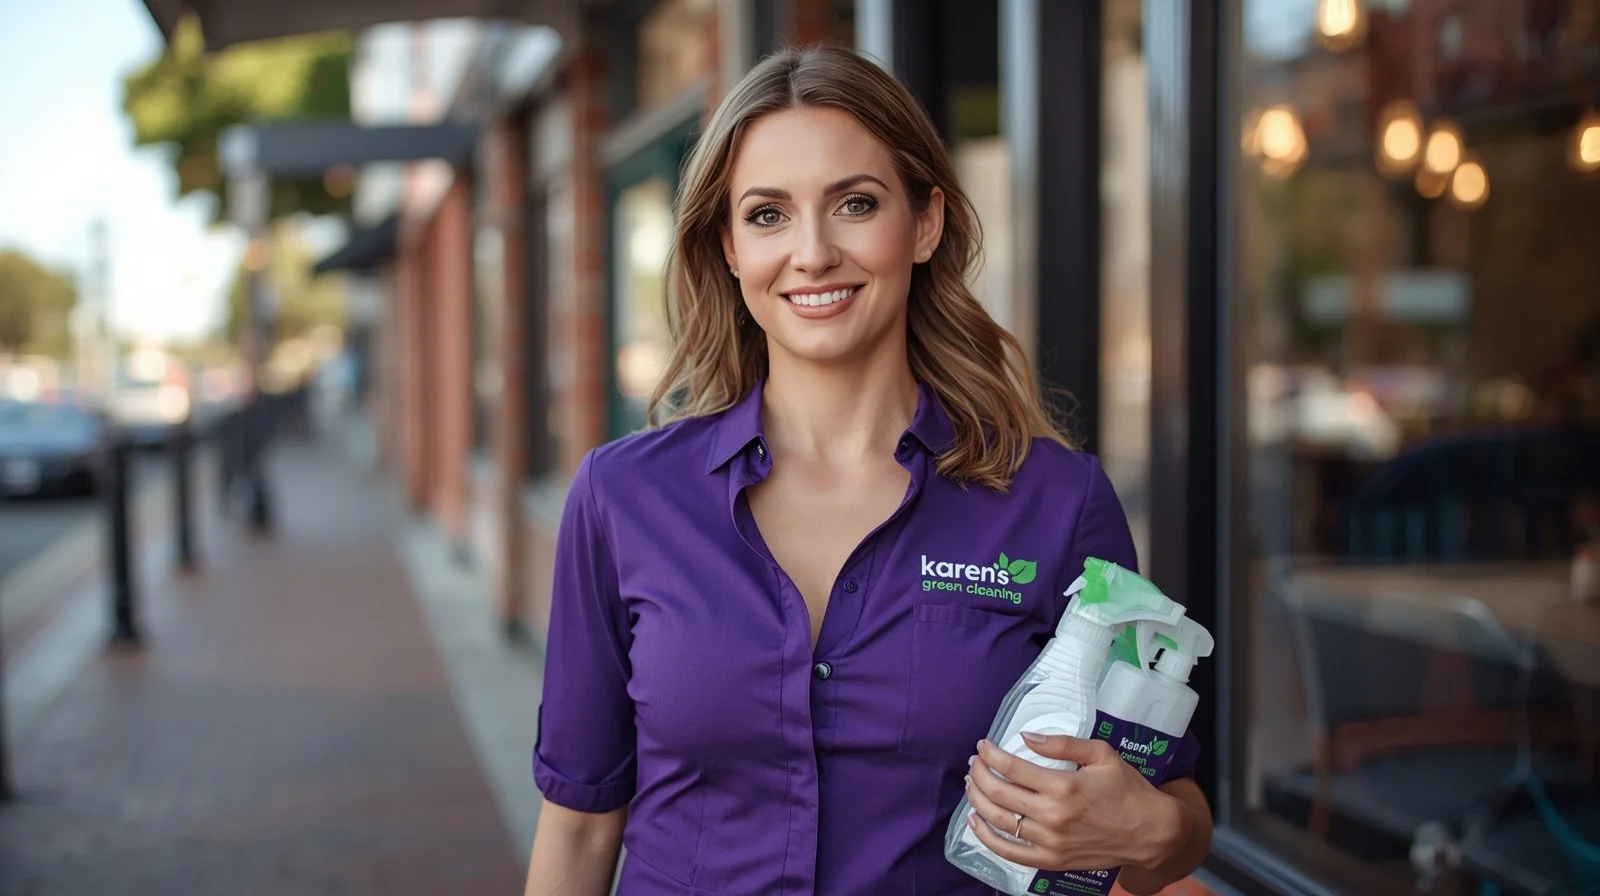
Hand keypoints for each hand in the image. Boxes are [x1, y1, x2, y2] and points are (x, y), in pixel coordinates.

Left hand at [964, 734, 1181, 872]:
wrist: (1150, 832)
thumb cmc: (1128, 790)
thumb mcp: (1101, 754)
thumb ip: (1062, 744)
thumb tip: (1026, 736)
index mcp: (1063, 786)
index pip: (1012, 767)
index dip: (990, 754)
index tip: (983, 746)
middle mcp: (1052, 816)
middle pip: (999, 793)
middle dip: (979, 774)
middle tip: (974, 763)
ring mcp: (1050, 842)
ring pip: (999, 821)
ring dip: (978, 801)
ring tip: (972, 785)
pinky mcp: (1051, 861)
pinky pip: (1010, 853)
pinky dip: (987, 839)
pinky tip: (975, 823)